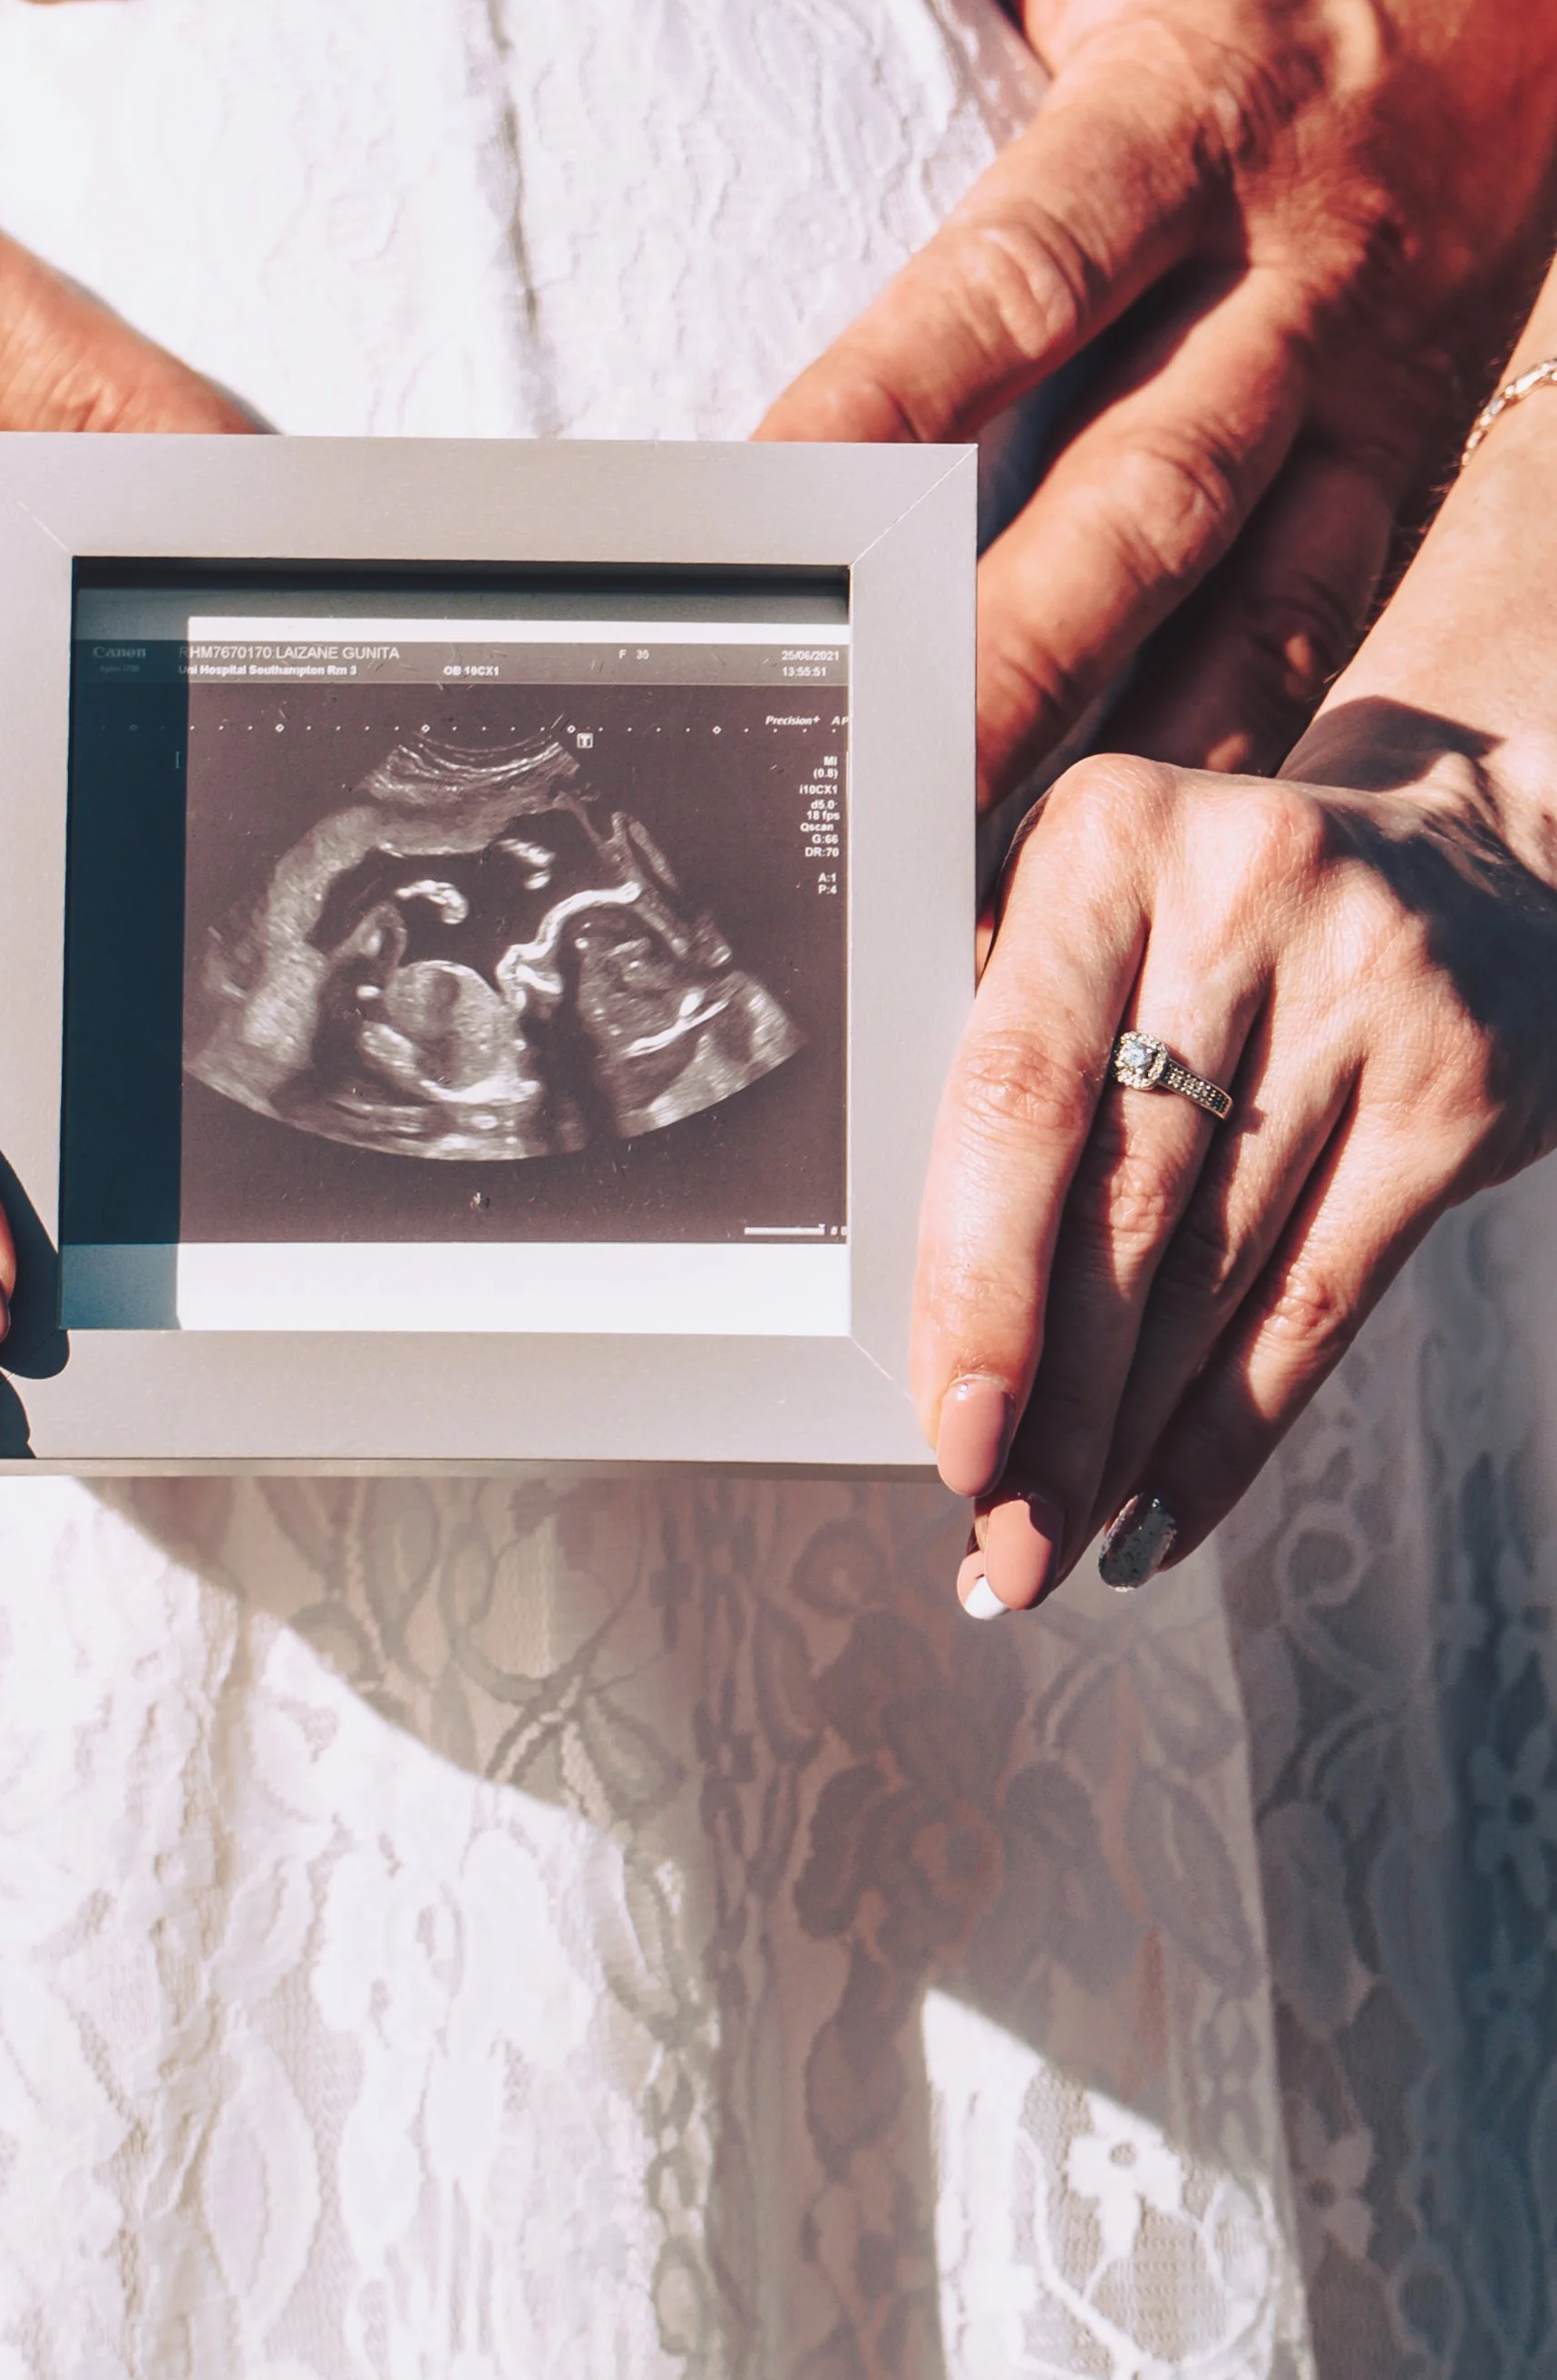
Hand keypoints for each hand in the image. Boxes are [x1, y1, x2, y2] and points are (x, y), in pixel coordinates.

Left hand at [604, 0, 1556, 799]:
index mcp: (1194, 99)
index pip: (1022, 273)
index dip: (892, 398)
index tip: (759, 509)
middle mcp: (1297, 264)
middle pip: (1143, 486)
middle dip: (1010, 644)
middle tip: (877, 773)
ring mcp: (1372, 372)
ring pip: (1249, 593)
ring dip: (1124, 740)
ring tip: (986, 880)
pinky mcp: (1416, 440)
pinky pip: (1329, 614)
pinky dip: (1235, 737)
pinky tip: (1130, 848)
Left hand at [912, 719, 1556, 1611]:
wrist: (1468, 858)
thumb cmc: (1218, 913)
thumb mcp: (1100, 906)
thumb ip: (1006, 1047)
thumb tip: (911, 1306)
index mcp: (1109, 841)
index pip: (1019, 1093)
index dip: (979, 1280)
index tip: (947, 1424)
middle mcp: (1245, 901)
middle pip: (1123, 1203)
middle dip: (1050, 1397)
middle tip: (992, 1532)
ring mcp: (1371, 998)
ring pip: (1220, 1272)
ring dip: (1125, 1435)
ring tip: (1052, 1538)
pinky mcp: (1460, 1095)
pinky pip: (1325, 1301)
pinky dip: (1234, 1424)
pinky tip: (1165, 1506)